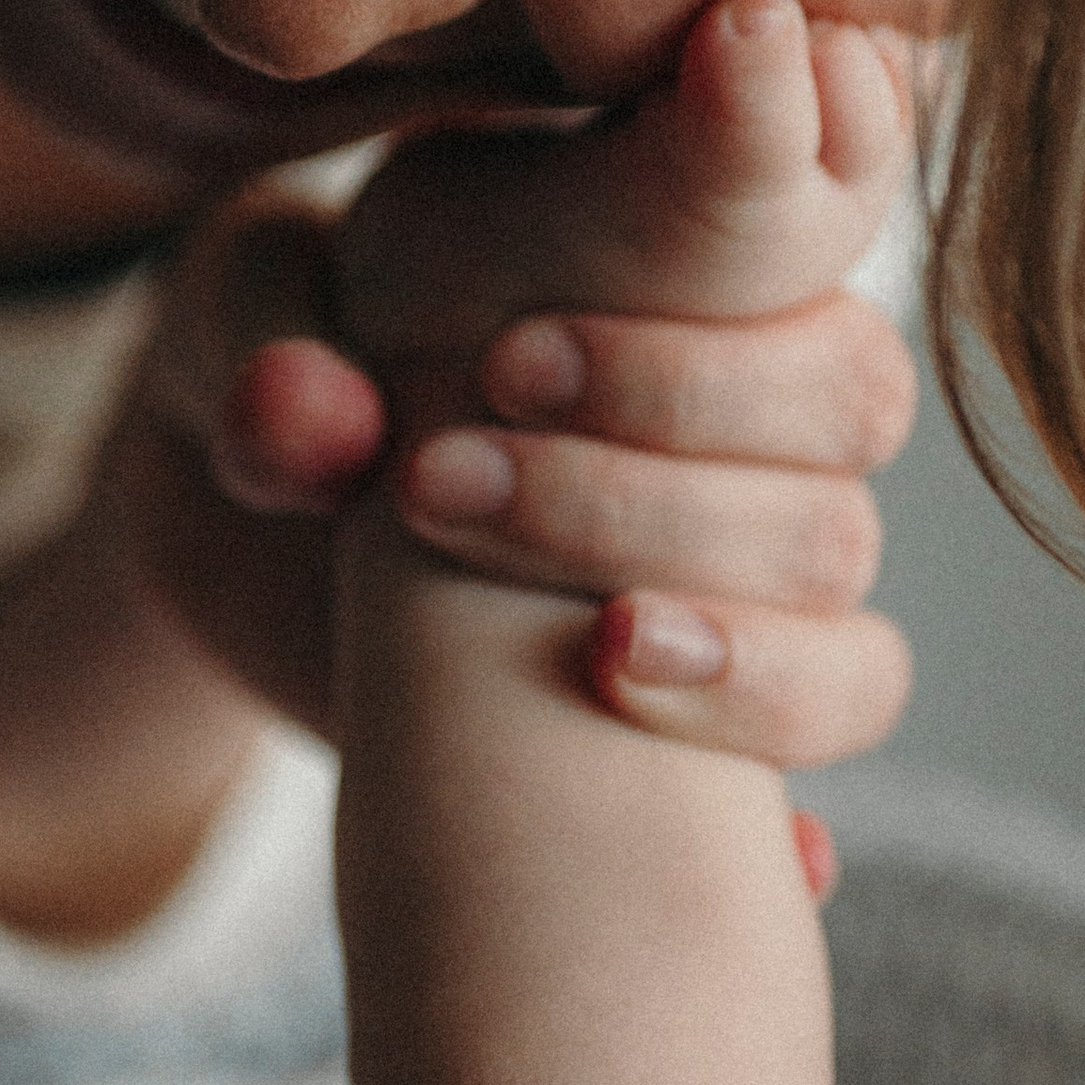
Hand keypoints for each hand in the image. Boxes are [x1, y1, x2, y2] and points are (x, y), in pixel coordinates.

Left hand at [0, 0, 921, 927]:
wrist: (240, 519)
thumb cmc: (267, 347)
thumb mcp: (239, 312)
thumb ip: (269, 342)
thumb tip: (315, 421)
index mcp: (661, 228)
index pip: (789, 226)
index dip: (693, 309)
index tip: (506, 364)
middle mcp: (742, 376)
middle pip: (845, 399)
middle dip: (676, 446)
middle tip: (449, 483)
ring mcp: (741, 531)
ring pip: (840, 572)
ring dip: (727, 612)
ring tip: (590, 644)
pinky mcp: (707, 675)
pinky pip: (831, 711)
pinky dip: (798, 789)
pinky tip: (788, 858)